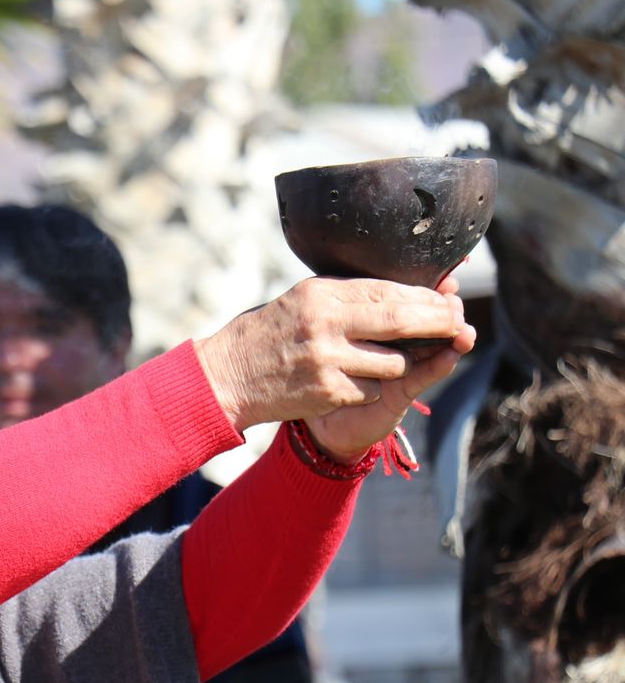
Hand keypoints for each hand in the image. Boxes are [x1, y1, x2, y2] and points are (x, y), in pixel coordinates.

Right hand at [194, 275, 470, 444]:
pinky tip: (351, 384)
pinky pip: (371, 389)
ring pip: (392, 362)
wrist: (225, 377)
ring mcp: (327, 359)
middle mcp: (325, 323)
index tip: (448, 298)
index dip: (425, 297)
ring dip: (396, 363)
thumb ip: (343, 297)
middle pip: (401, 320)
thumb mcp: (299, 302)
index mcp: (320, 294)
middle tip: (457, 323)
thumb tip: (400, 292)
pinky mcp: (327, 392)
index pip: (387, 290)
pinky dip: (370, 388)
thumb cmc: (264, 336)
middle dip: (436, 322)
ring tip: (383, 361)